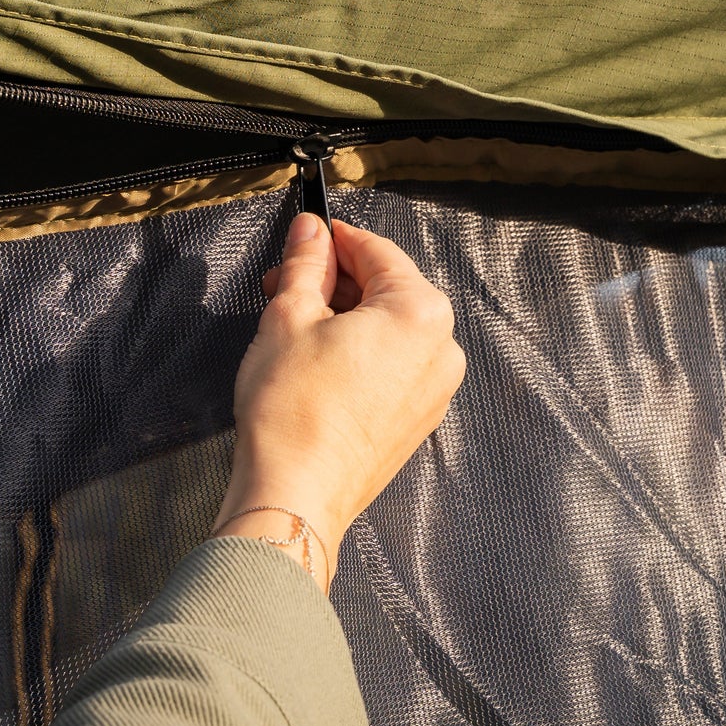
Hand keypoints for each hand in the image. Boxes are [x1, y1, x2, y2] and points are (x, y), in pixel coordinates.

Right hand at [212, 212, 465, 589]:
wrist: (296, 494)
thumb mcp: (288, 315)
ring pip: (389, 330)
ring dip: (344, 317)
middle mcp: (442, 349)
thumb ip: (304, 263)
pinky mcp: (418, 421)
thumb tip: (310, 231)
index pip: (377, 251)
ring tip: (293, 325)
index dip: (333, 239)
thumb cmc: (293, 410)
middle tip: (284, 284)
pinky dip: (359, 354)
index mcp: (421, 312)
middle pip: (387, 290)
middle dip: (335, 281)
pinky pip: (393, 367)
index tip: (305, 236)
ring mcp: (435, 390)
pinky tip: (316, 362)